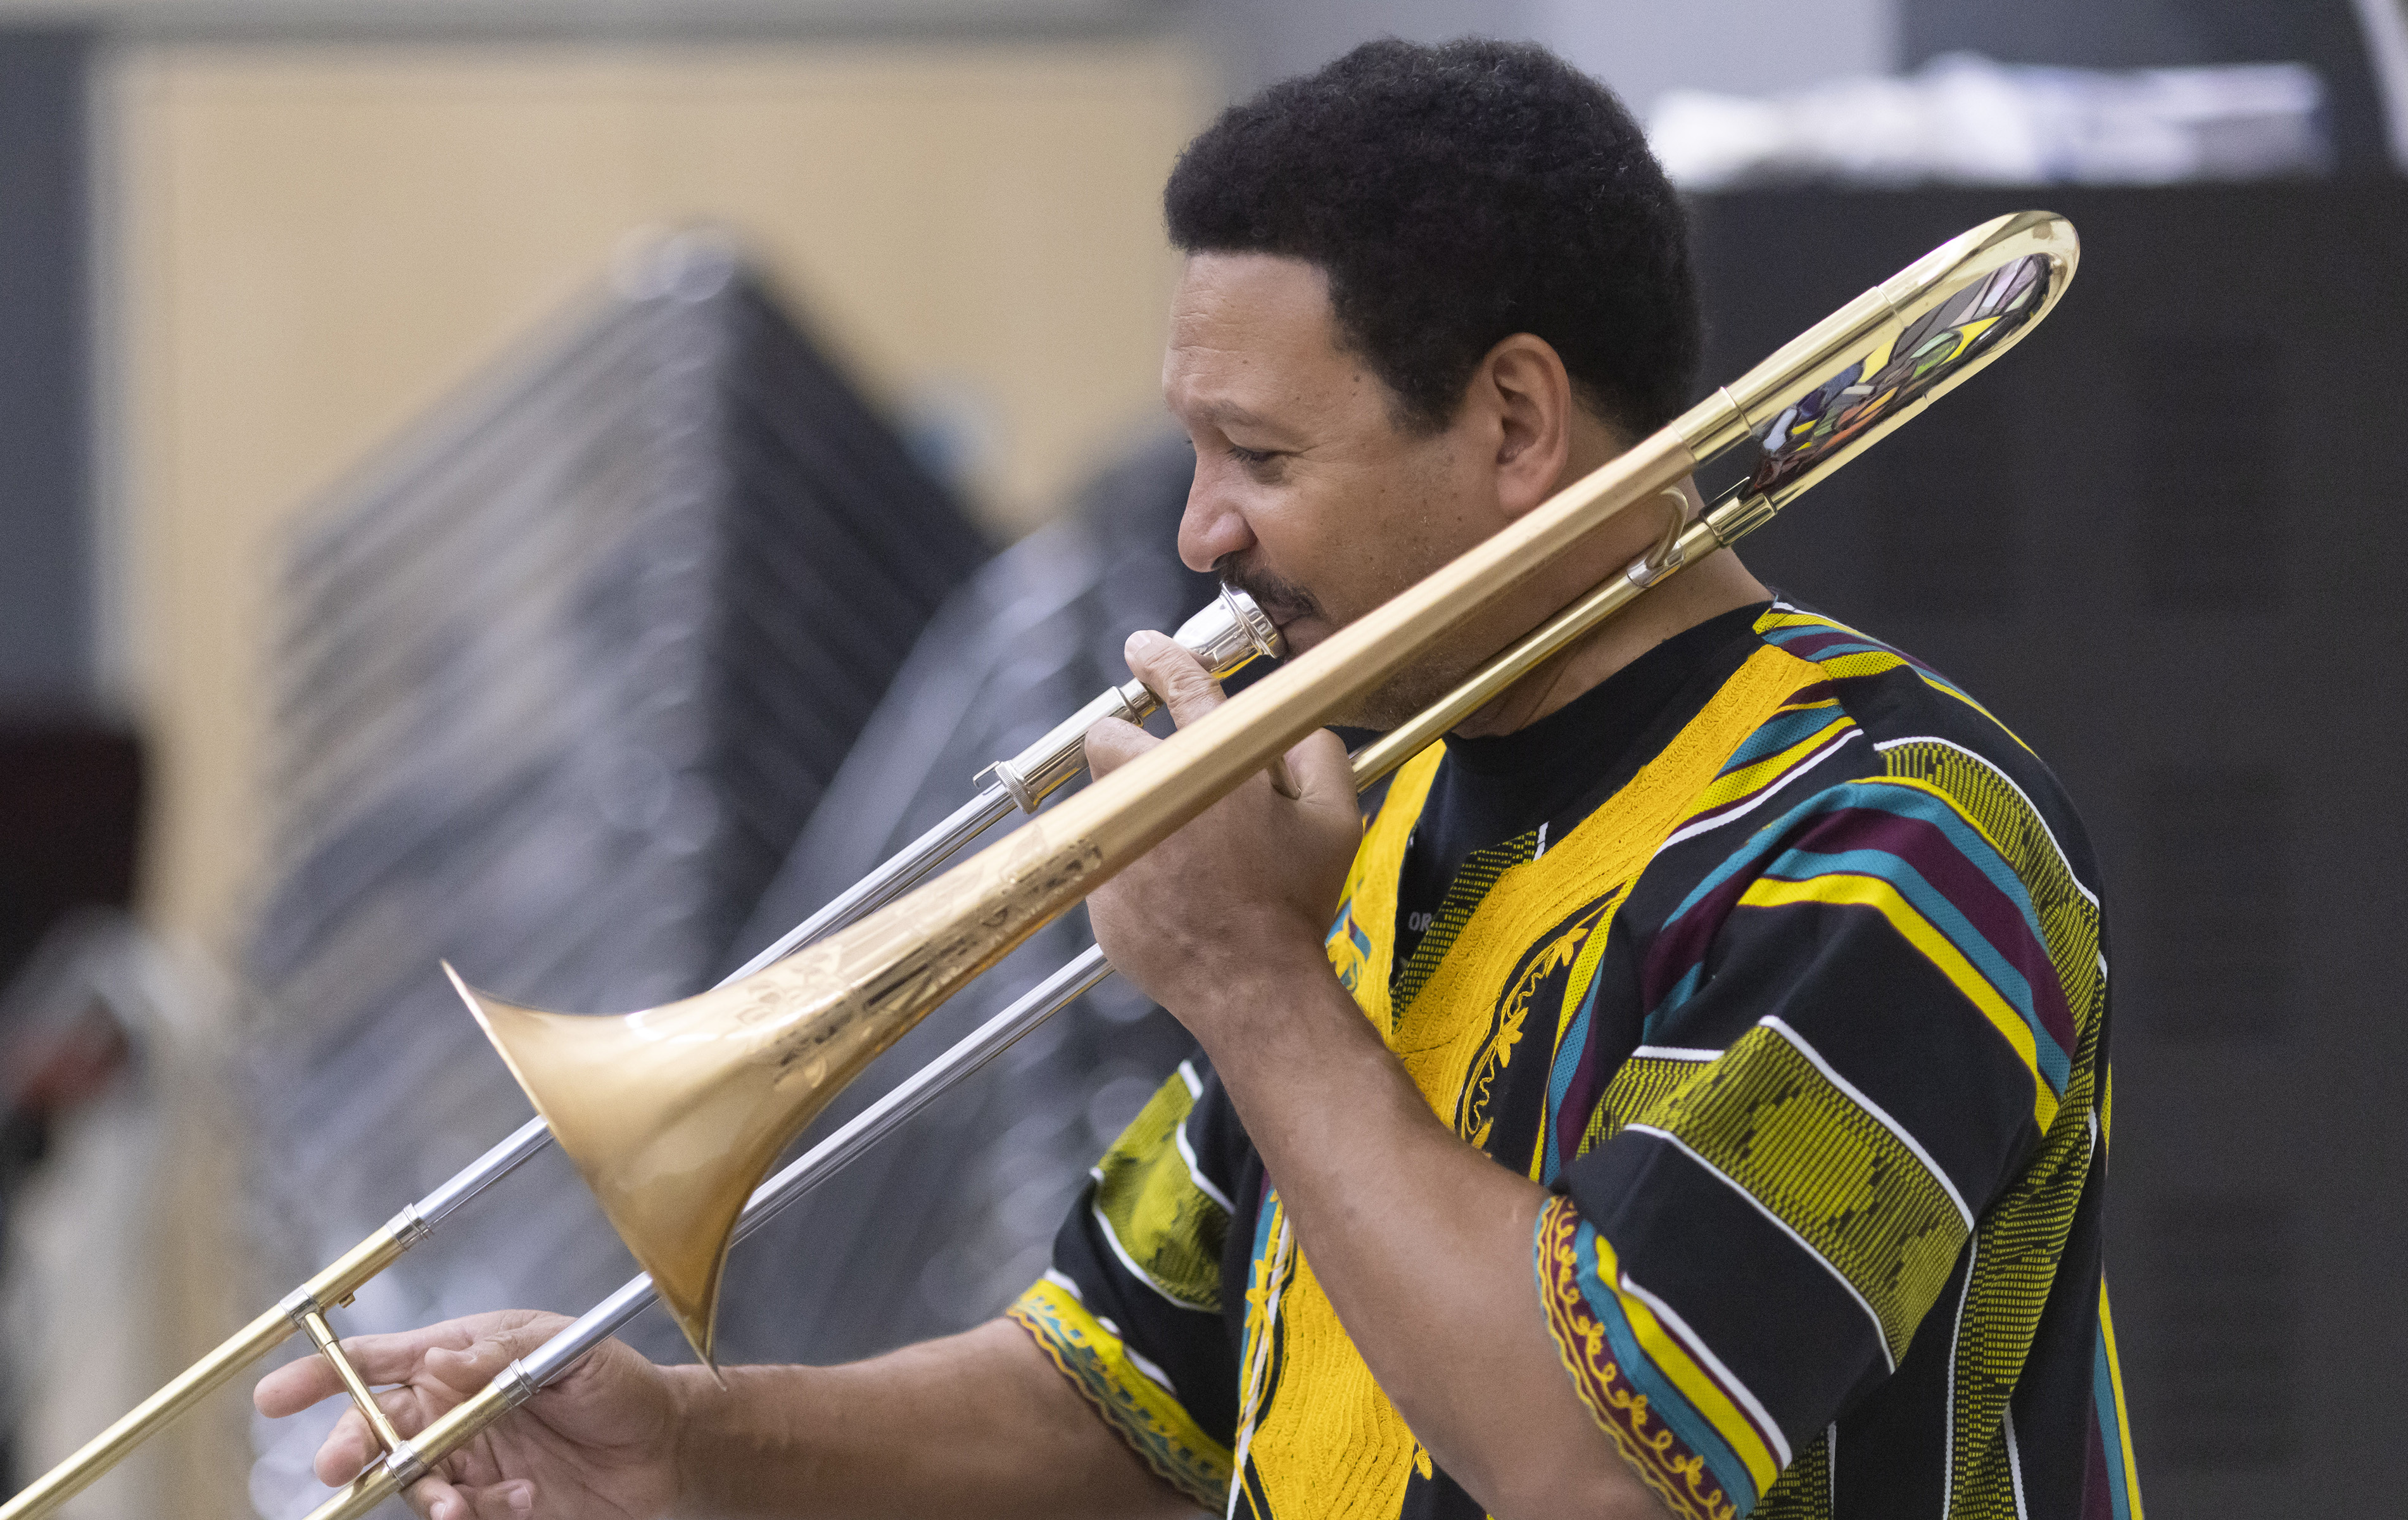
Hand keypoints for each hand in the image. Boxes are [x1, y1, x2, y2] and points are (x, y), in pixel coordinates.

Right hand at [253, 1310, 684, 1519]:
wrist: (665, 1449)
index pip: (381, 1360)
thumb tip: (440, 1357)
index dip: (325, 1373)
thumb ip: (502, 1353)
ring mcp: (468, 1460)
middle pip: (377, 1428)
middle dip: (353, 1446)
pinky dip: (479, 1514)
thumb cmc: (618, 1384)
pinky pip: (460, 1516)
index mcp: (462, 1358)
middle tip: (341, 1465)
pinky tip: (519, 1500)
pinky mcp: (489, 1504)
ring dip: (428, 1495)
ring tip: (460, 1505)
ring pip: (414, 1482)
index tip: (277, 1394)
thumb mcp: (567, 1350)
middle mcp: (453, 1410)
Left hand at [1083, 630, 1359, 1038]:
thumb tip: (1290, 726)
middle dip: (1126, 742)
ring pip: (1102, 801)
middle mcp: (1154, 794)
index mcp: (1213, 764)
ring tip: (1175, 846)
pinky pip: (1103, 861)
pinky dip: (1129, 867)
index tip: (1145, 651)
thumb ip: (1316, 752)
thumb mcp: (1335, 818)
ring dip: (1130, 808)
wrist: (1255, 985)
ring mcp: (1119, 843)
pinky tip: (1170, 894)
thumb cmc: (1294, 903)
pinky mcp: (1098, 892)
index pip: (1181, 685)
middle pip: (1107, 736)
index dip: (1161, 659)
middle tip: (1159, 769)